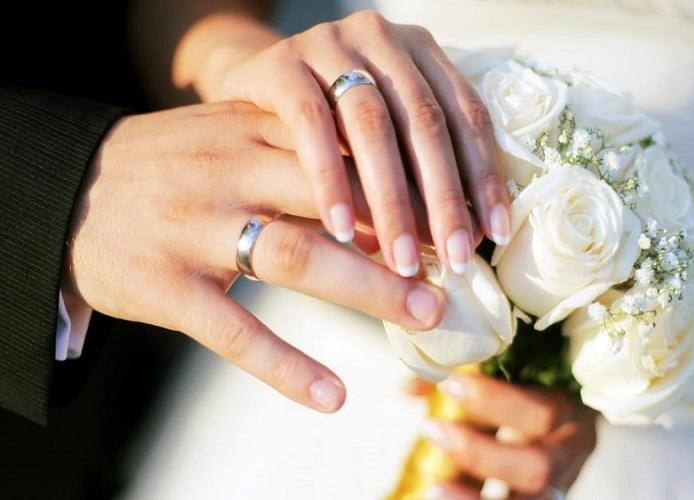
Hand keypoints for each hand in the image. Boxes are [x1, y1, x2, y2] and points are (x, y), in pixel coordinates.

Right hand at [63, 101, 447, 413]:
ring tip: (425, 315)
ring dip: (367, 289)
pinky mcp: (164, 288)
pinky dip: (286, 366)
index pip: (342, 151)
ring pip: (293, 256)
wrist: (68, 192)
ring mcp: (195, 231)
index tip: (454, 214)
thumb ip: (297, 156)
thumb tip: (382, 191)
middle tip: (460, 267)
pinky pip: (234, 332)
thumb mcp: (229, 139)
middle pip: (332, 201)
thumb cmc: (169, 168)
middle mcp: (227, 175)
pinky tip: (333, 394)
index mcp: (249, 133)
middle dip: (403, 236)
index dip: (404, 183)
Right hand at [186, 11, 510, 276]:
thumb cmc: (327, 131)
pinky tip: (341, 229)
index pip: (466, 114)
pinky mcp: (279, 63)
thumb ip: (415, 173)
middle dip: (444, 197)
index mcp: (419, 53)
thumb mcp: (378, 143)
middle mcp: (381, 38)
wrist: (243, 94)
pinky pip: (309, 122)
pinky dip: (329, 178)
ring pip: (372, 124)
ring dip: (391, 199)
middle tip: (454, 259)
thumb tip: (460, 243)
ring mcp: (329, 44)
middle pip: (425, 121)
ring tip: (403, 258)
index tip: (493, 233)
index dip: (484, 175)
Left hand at [415, 374, 595, 498]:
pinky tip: (438, 495)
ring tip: (433, 488)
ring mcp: (559, 483)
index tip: (450, 384)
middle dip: (480, 453)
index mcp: (569, 407)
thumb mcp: (500, 376)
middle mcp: (570, 451)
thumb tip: (411, 388)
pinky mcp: (542, 498)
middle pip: (538, 467)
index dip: (497, 402)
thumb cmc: (520, 392)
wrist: (542, 425)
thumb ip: (461, 379)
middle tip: (433, 429)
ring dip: (474, 497)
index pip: (543, 412)